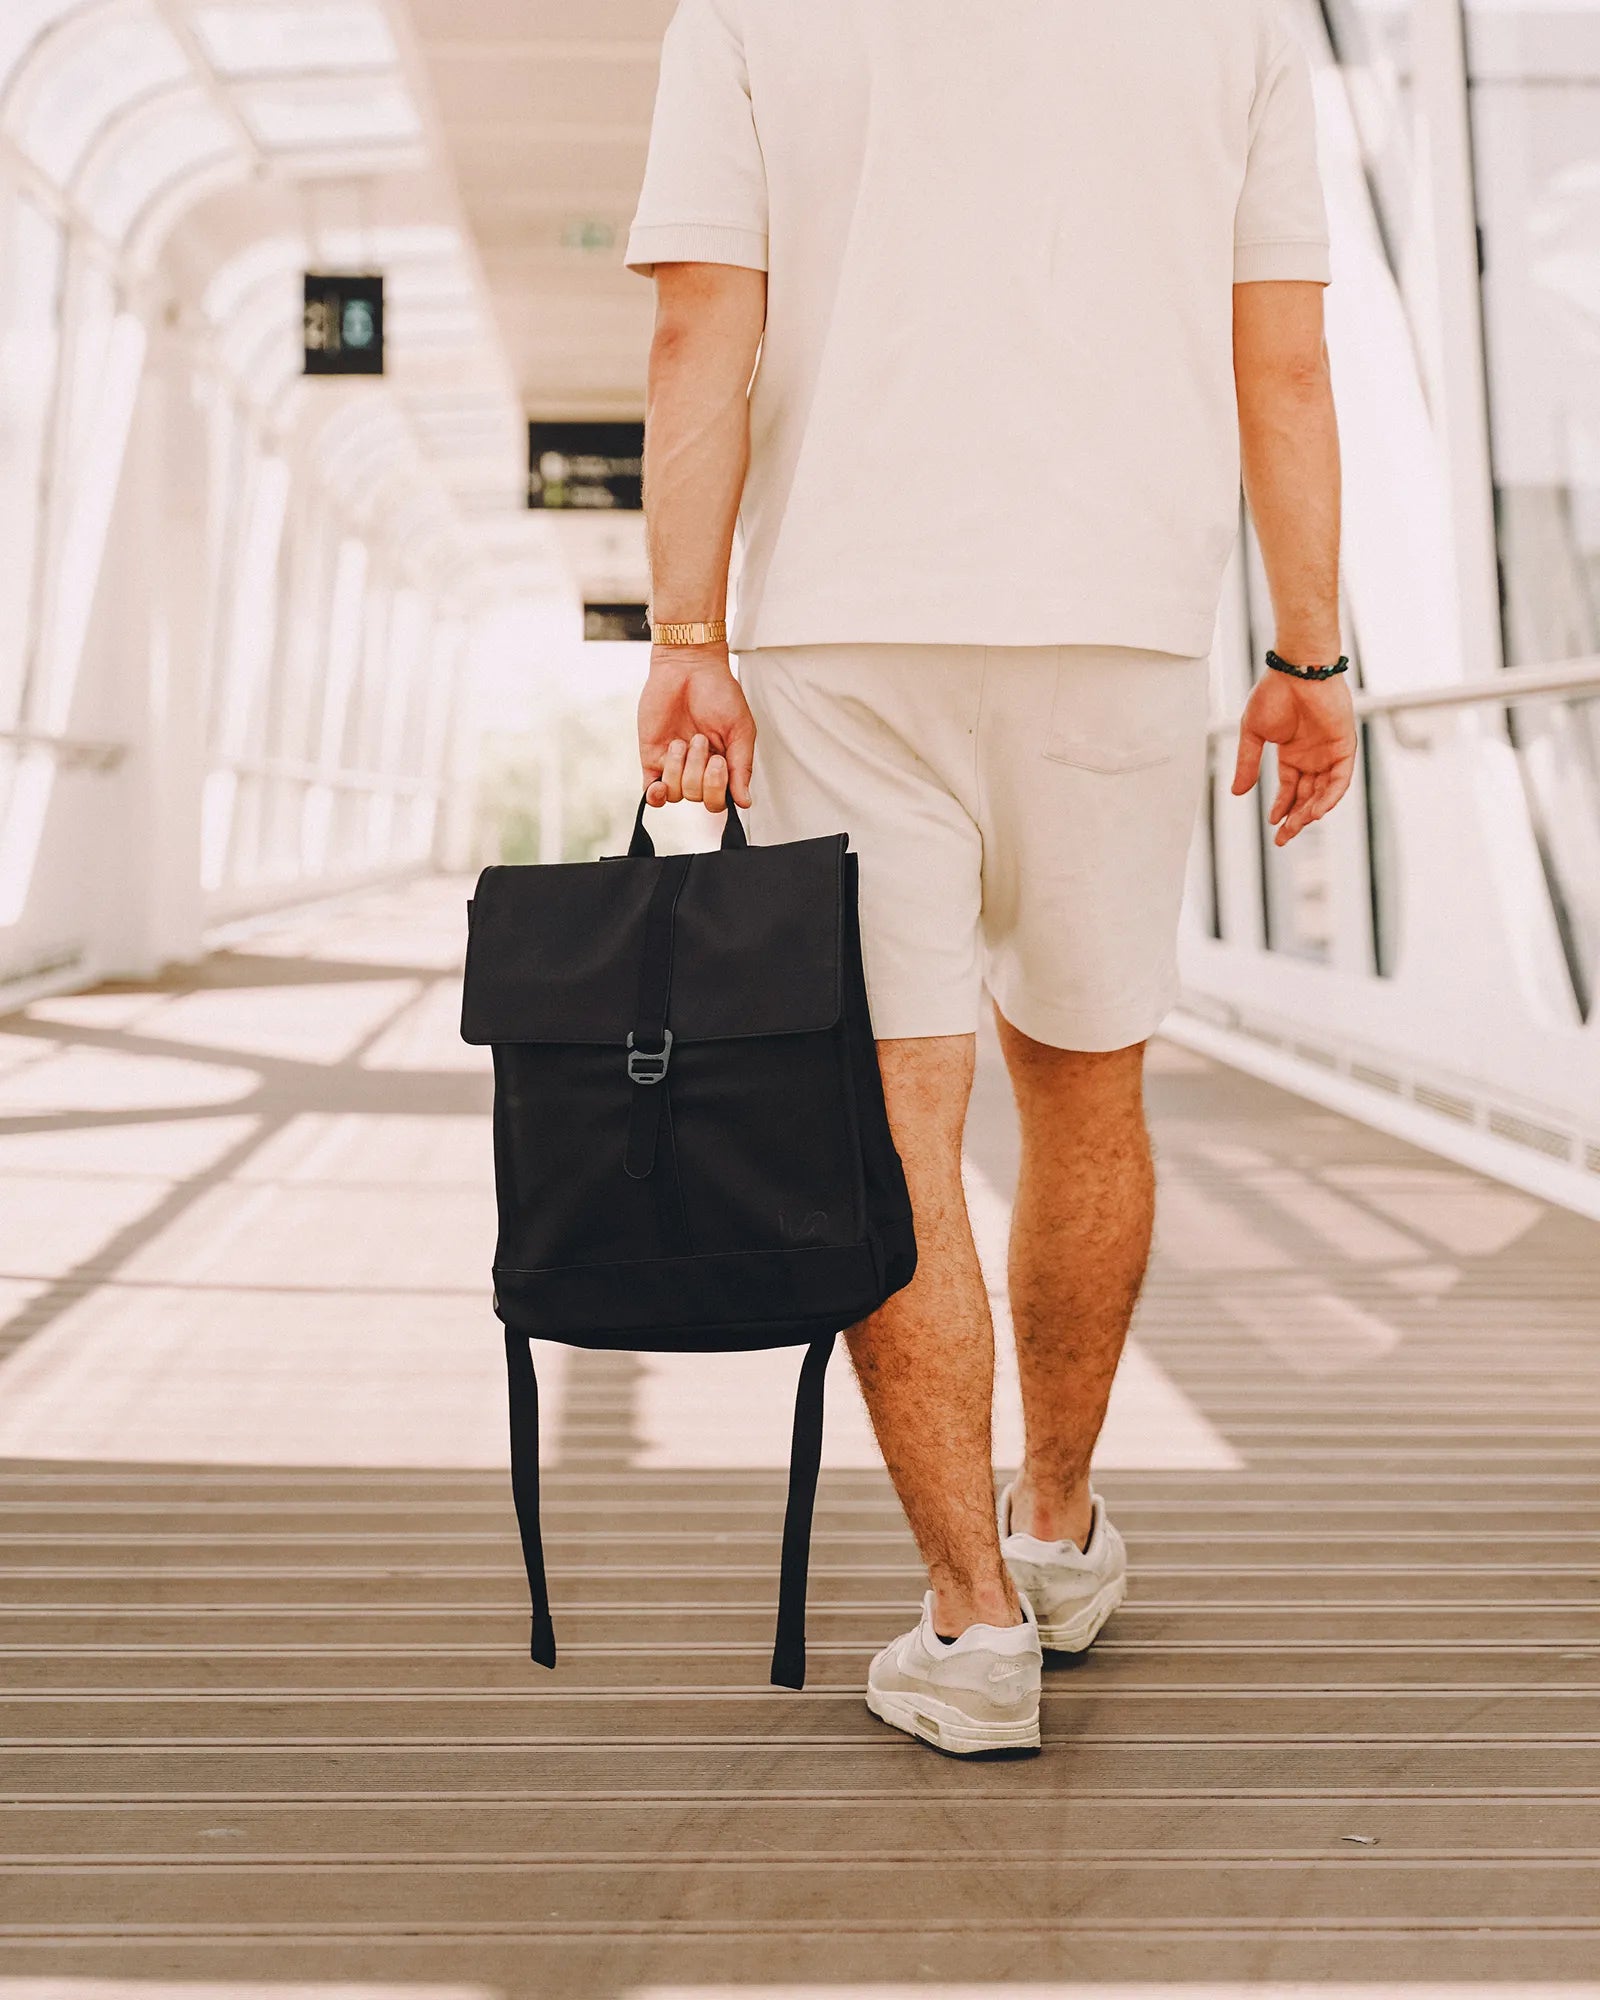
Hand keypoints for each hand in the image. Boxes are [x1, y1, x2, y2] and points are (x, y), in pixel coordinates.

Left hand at [637, 643, 755, 813]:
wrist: (688, 667)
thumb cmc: (719, 693)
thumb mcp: (740, 730)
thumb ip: (741, 768)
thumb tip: (744, 802)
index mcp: (722, 766)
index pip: (718, 800)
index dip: (717, 788)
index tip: (719, 761)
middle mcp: (698, 770)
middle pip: (696, 797)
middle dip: (698, 771)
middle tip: (700, 740)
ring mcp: (674, 766)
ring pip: (675, 793)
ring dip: (679, 769)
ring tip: (682, 741)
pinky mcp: (652, 758)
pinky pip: (651, 791)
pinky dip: (655, 795)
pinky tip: (660, 785)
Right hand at [1231, 668, 1356, 845]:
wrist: (1297, 669)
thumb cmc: (1274, 693)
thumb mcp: (1253, 734)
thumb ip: (1247, 764)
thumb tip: (1236, 792)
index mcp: (1292, 754)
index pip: (1290, 789)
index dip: (1281, 808)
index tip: (1272, 824)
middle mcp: (1312, 756)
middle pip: (1306, 796)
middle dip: (1295, 818)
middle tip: (1283, 838)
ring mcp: (1328, 752)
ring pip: (1323, 792)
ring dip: (1311, 811)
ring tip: (1297, 827)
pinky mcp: (1343, 746)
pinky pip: (1340, 778)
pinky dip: (1330, 796)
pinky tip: (1315, 810)